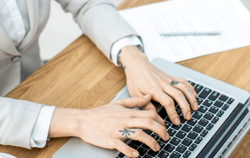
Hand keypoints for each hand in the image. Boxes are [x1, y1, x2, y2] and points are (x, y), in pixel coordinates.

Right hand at [48, 95, 168, 156]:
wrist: (83, 120)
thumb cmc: (101, 113)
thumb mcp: (119, 103)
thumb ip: (135, 101)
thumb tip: (149, 96)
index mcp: (128, 112)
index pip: (149, 114)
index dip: (160, 120)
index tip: (165, 127)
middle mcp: (124, 120)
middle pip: (148, 123)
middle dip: (160, 131)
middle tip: (166, 138)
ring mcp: (117, 130)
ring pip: (138, 134)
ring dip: (150, 142)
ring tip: (156, 147)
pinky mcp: (110, 140)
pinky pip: (122, 145)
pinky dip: (130, 151)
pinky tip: (136, 155)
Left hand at [119, 46, 198, 125]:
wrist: (137, 65)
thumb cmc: (135, 80)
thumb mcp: (135, 94)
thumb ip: (145, 105)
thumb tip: (154, 115)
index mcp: (154, 90)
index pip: (167, 102)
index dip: (173, 113)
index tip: (176, 121)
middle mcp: (163, 84)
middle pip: (179, 95)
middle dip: (185, 107)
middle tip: (188, 117)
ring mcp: (168, 80)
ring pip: (183, 87)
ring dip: (191, 97)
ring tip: (195, 107)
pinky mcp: (170, 77)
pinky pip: (183, 81)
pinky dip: (190, 88)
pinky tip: (194, 95)